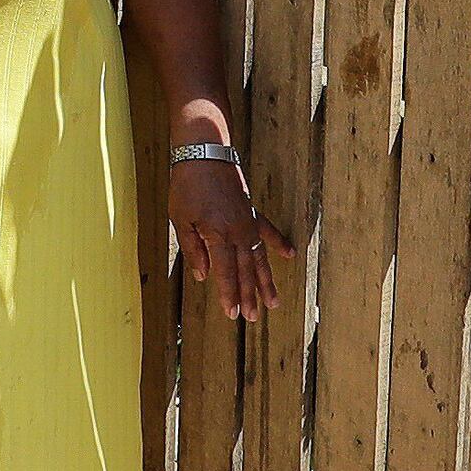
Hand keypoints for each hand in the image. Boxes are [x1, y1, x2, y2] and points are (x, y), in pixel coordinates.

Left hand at [163, 152, 284, 318]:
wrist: (205, 153)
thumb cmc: (187, 185)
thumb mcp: (181, 220)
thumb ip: (192, 249)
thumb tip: (202, 275)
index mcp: (218, 235)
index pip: (226, 273)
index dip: (229, 294)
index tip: (233, 314)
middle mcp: (237, 232)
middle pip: (246, 270)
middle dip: (250, 296)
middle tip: (254, 317)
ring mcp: (247, 221)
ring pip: (259, 257)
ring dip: (266, 280)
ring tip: (274, 301)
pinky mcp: (251, 211)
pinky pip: (268, 231)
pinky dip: (278, 243)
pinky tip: (289, 256)